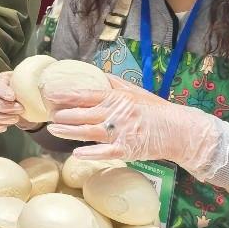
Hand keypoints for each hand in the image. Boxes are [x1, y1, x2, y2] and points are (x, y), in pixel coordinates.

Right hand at [0, 71, 43, 133]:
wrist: (32, 102)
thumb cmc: (31, 89)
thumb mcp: (33, 82)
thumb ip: (33, 82)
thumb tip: (40, 84)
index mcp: (2, 81)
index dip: (3, 92)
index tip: (13, 97)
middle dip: (5, 107)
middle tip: (21, 109)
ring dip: (2, 118)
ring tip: (16, 119)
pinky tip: (6, 128)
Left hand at [44, 74, 228, 178]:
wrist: (180, 131)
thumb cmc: (156, 111)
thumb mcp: (136, 92)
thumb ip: (115, 84)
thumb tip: (96, 75)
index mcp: (118, 98)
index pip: (87, 94)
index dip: (67, 94)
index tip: (50, 93)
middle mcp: (117, 113)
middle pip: (85, 113)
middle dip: (64, 114)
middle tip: (48, 114)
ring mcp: (122, 132)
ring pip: (90, 131)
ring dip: (69, 131)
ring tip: (53, 129)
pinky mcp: (128, 149)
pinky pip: (106, 151)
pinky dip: (91, 153)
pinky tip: (76, 153)